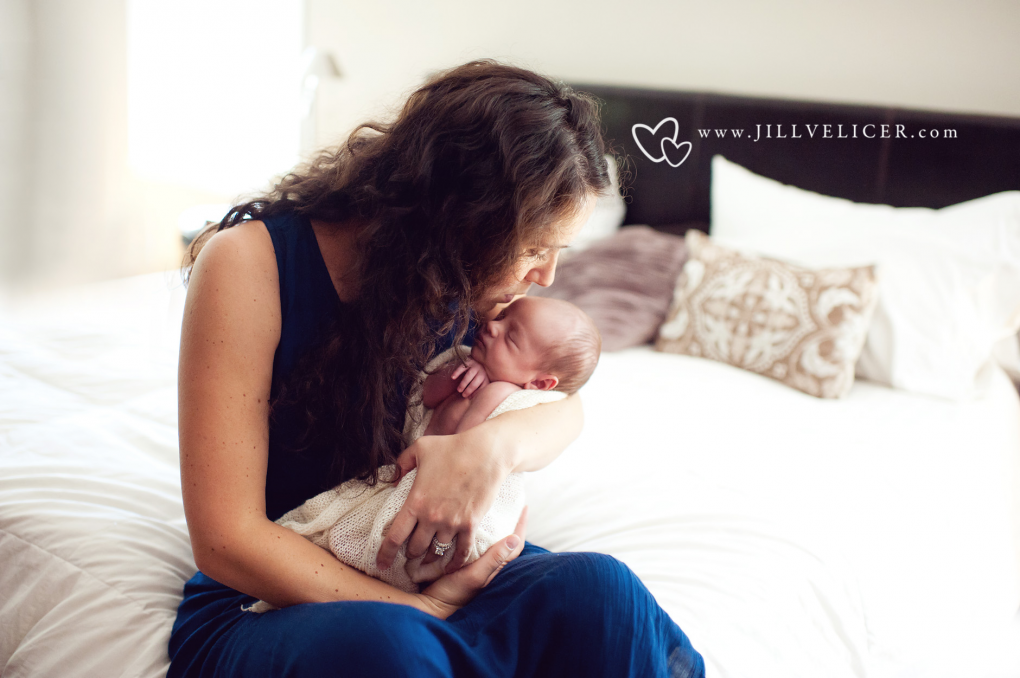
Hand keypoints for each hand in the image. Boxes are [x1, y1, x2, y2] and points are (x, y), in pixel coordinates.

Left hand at [379, 427, 511, 572]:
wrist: (486, 453)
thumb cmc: (452, 447)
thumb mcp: (420, 448)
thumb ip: (402, 463)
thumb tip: (392, 478)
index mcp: (415, 502)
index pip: (395, 536)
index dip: (385, 553)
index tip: (381, 563)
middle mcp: (432, 517)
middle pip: (415, 548)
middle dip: (410, 553)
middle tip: (409, 553)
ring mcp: (452, 523)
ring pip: (436, 552)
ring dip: (431, 557)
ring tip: (428, 559)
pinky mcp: (470, 525)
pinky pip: (461, 552)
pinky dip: (455, 562)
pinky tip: (450, 567)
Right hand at [413, 507, 527, 619]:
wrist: (430, 606)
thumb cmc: (454, 593)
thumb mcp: (474, 576)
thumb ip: (493, 559)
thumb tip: (515, 538)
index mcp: (495, 568)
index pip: (515, 544)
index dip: (520, 526)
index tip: (524, 507)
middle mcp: (487, 565)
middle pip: (503, 540)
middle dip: (508, 522)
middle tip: (507, 503)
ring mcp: (474, 564)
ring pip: (488, 541)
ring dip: (491, 525)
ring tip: (490, 507)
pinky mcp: (460, 563)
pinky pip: (471, 543)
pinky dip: (474, 532)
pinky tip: (468, 521)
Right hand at [450, 357, 489, 398]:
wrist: (477, 360)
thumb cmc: (477, 376)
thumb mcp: (481, 382)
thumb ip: (477, 389)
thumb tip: (471, 399)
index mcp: (486, 378)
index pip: (482, 388)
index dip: (476, 394)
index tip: (469, 398)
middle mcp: (482, 372)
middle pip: (475, 383)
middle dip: (469, 390)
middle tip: (463, 395)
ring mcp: (475, 366)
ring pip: (469, 376)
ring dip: (463, 384)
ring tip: (459, 390)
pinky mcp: (469, 361)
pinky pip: (462, 367)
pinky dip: (457, 372)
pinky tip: (453, 377)